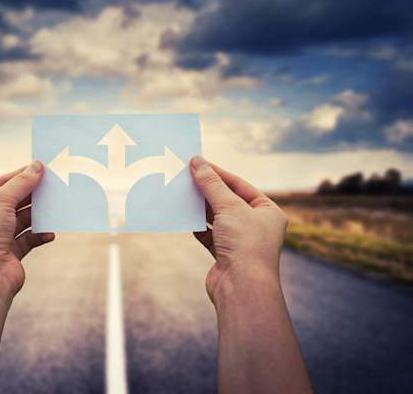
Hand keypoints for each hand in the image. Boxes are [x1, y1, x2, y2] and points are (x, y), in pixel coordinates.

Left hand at [0, 160, 54, 298]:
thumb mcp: (0, 200)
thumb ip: (21, 182)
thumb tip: (37, 166)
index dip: (20, 175)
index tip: (40, 168)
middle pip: (14, 201)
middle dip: (32, 195)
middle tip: (53, 185)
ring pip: (23, 220)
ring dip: (39, 214)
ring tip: (55, 207)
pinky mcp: (11, 253)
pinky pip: (30, 239)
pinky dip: (41, 234)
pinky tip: (50, 233)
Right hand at [190, 155, 287, 303]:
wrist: (241, 288)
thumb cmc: (245, 244)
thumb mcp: (228, 206)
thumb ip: (211, 184)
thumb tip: (197, 162)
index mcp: (268, 212)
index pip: (240, 186)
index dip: (219, 174)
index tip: (198, 163)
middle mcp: (257, 226)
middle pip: (227, 201)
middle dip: (207, 191)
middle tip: (186, 177)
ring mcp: (240, 242)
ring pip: (217, 218)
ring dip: (200, 208)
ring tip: (182, 194)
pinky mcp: (224, 255)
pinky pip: (209, 234)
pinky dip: (197, 226)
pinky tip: (184, 217)